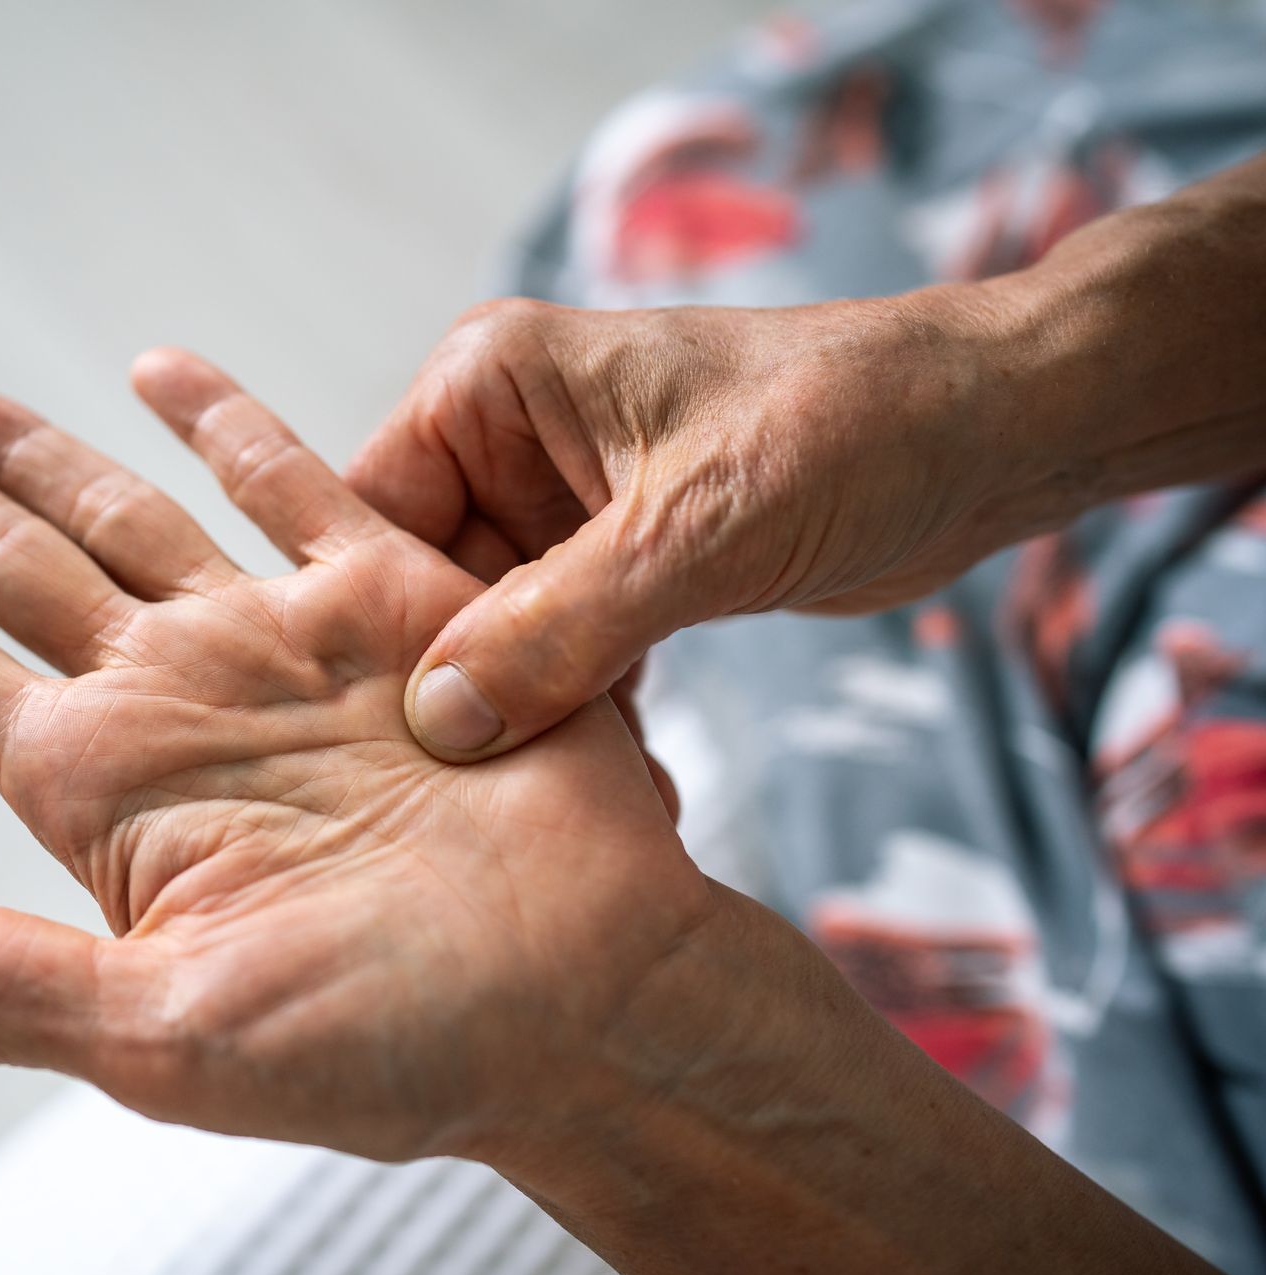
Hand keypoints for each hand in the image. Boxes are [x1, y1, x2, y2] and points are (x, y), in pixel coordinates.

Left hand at [0, 350, 705, 1160]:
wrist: (592, 994)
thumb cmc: (395, 1040)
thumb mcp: (164, 1034)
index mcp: (103, 792)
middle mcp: (173, 701)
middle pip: (7, 568)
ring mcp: (275, 641)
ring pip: (122, 511)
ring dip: (34, 450)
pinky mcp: (390, 600)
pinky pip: (289, 482)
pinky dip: (224, 424)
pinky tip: (160, 373)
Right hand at [345, 290, 1038, 761]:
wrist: (988, 432)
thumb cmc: (850, 427)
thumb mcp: (691, 532)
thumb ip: (557, 628)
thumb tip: (439, 720)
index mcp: (489, 385)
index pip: (369, 515)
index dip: (368, 628)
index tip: (380, 741)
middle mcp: (507, 439)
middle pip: (420, 586)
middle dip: (454, 689)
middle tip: (468, 800)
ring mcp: (559, 506)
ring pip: (491, 632)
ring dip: (522, 715)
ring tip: (542, 805)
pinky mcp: (616, 563)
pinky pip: (558, 651)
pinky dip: (580, 714)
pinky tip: (612, 783)